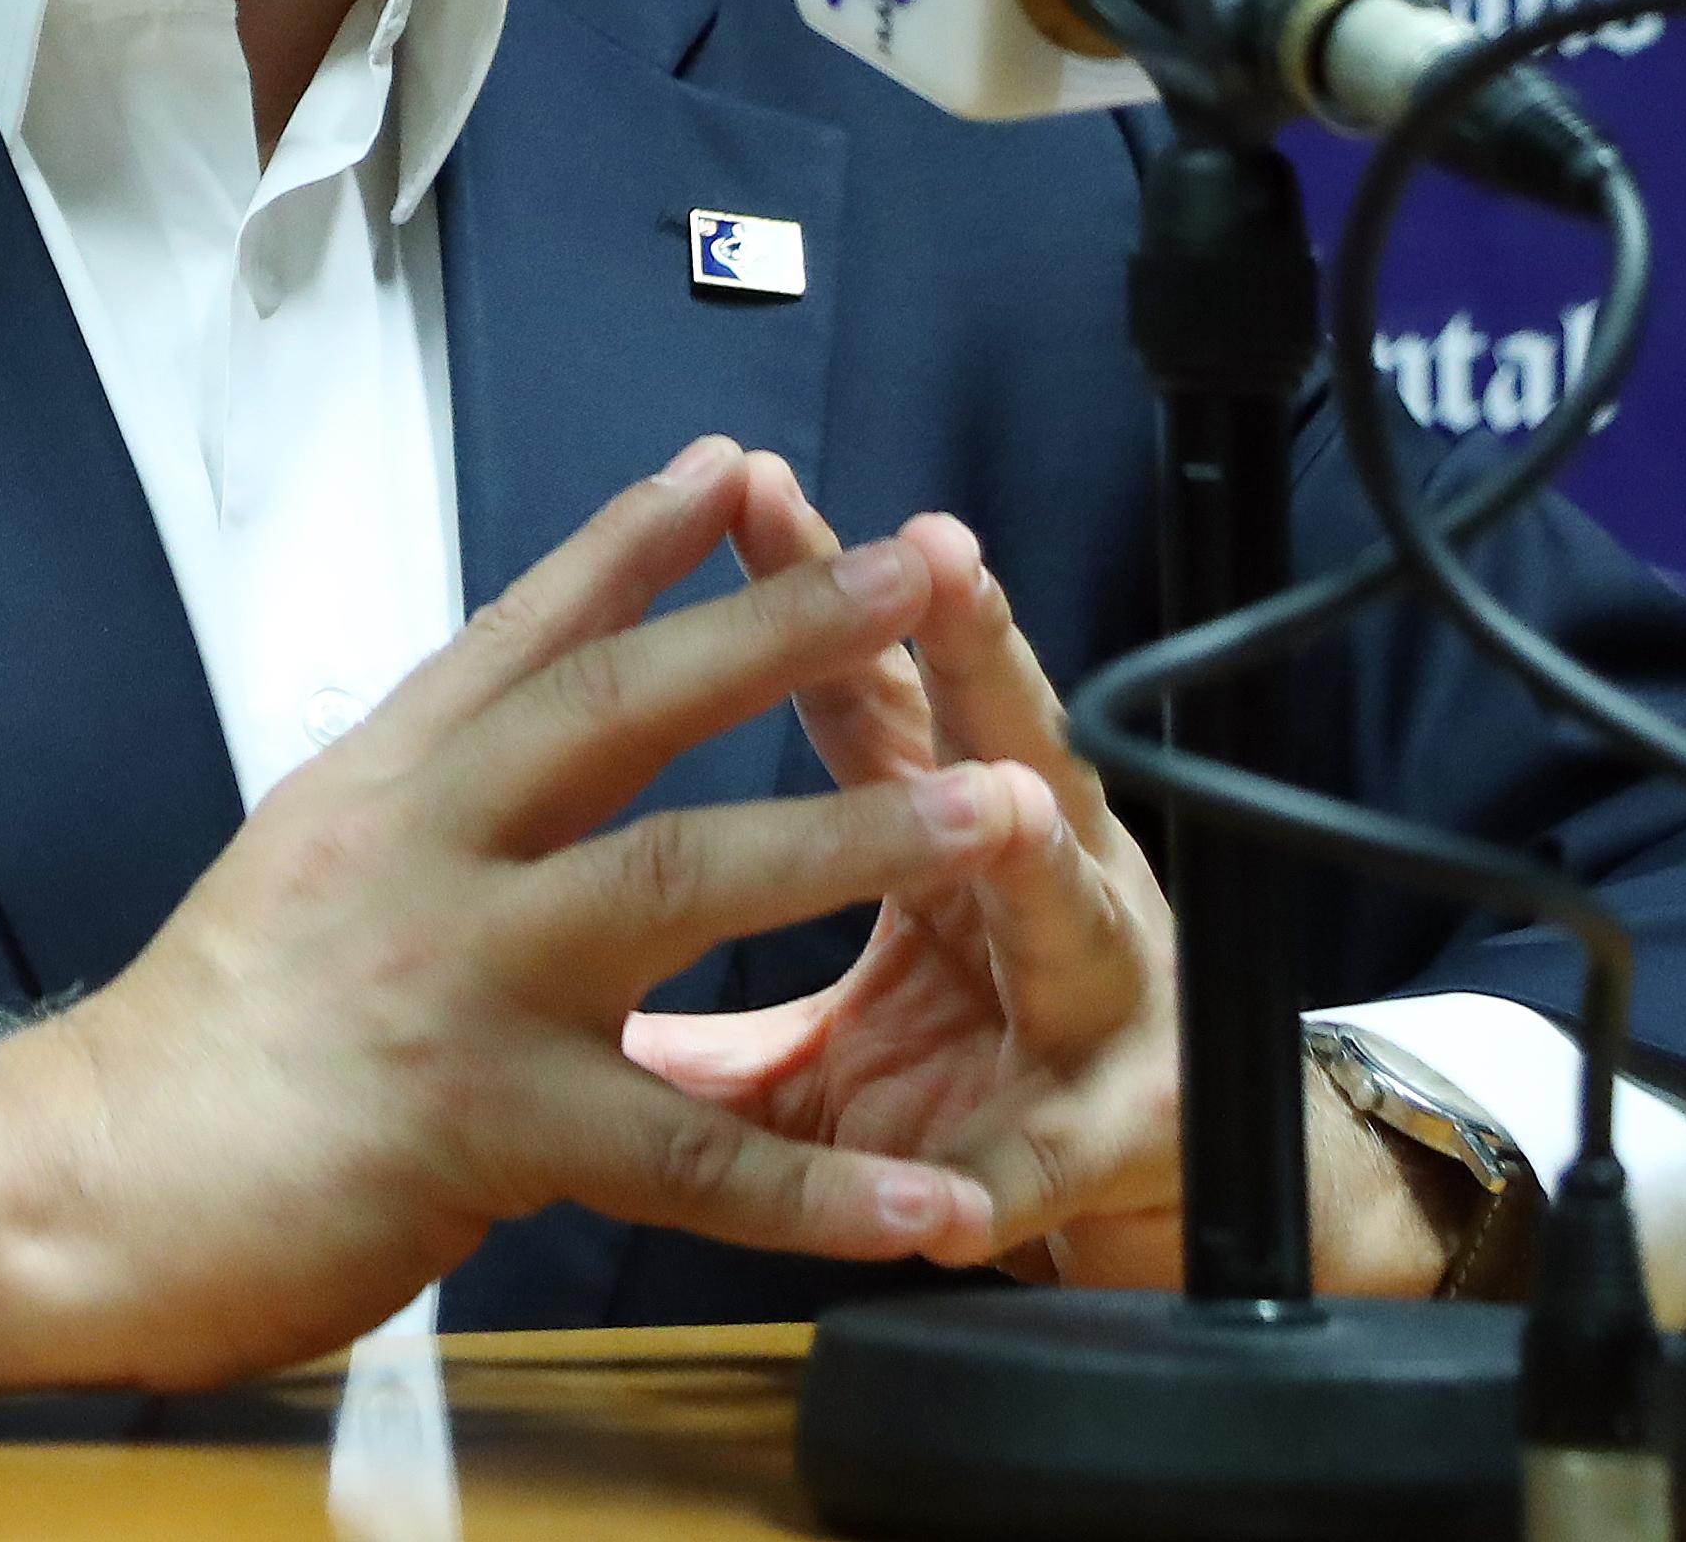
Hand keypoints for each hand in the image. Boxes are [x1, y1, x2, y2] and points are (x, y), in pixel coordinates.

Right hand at [0, 437, 1035, 1396]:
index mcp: (379, 792)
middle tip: (916, 566)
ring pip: (676, 887)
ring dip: (851, 840)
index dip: (630, 545)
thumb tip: (497, 781)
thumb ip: (414, 826)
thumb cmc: (193, 1055)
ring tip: (998, 814)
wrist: (70, 1186)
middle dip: (782, 632)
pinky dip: (818, 1192)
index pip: (518, 636)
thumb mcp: (298, 878)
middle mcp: (420, 852)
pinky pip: (683, 1157)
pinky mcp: (476, 1123)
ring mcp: (453, 978)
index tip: (731, 462)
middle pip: (620, 710)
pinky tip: (926, 1204)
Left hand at [612, 459, 1455, 1295]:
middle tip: (932, 555)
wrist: (1136, 1202)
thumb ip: (719, 923)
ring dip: (1035, 859)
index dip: (811, 590)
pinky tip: (969, 1194)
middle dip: (967, 649)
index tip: (750, 482)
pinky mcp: (1124, 1135)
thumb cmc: (968, 1072)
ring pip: (1067, 907)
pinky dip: (1013, 1166)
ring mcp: (1094, 998)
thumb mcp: (824, 992)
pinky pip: (1061, 1149)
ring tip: (1011, 809)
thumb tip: (549, 863)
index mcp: (949, 831)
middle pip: (1000, 741)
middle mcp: (1039, 882)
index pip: (874, 683)